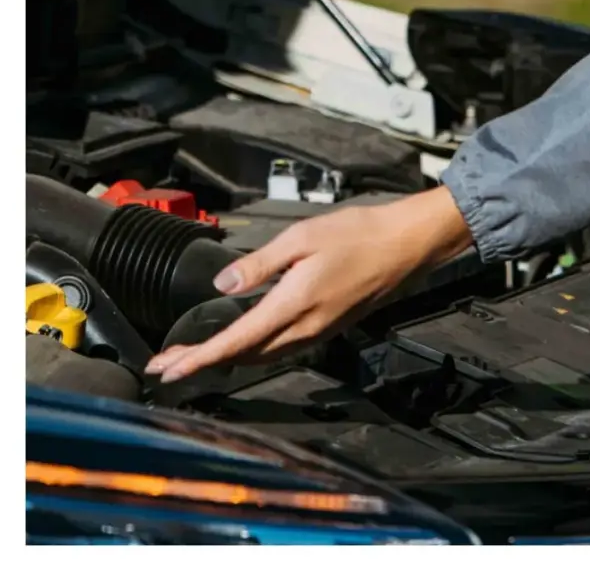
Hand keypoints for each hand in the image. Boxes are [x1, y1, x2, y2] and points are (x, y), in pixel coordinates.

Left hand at [143, 188, 476, 382]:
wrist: (408, 244)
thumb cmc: (360, 234)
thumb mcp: (302, 237)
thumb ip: (259, 263)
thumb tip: (222, 284)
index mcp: (293, 306)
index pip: (235, 342)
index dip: (198, 358)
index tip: (166, 370)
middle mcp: (305, 328)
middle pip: (244, 357)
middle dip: (203, 362)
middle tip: (166, 364)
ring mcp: (319, 331)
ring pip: (263, 357)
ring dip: (226, 359)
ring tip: (195, 356)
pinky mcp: (329, 327)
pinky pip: (281, 349)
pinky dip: (252, 352)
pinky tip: (241, 343)